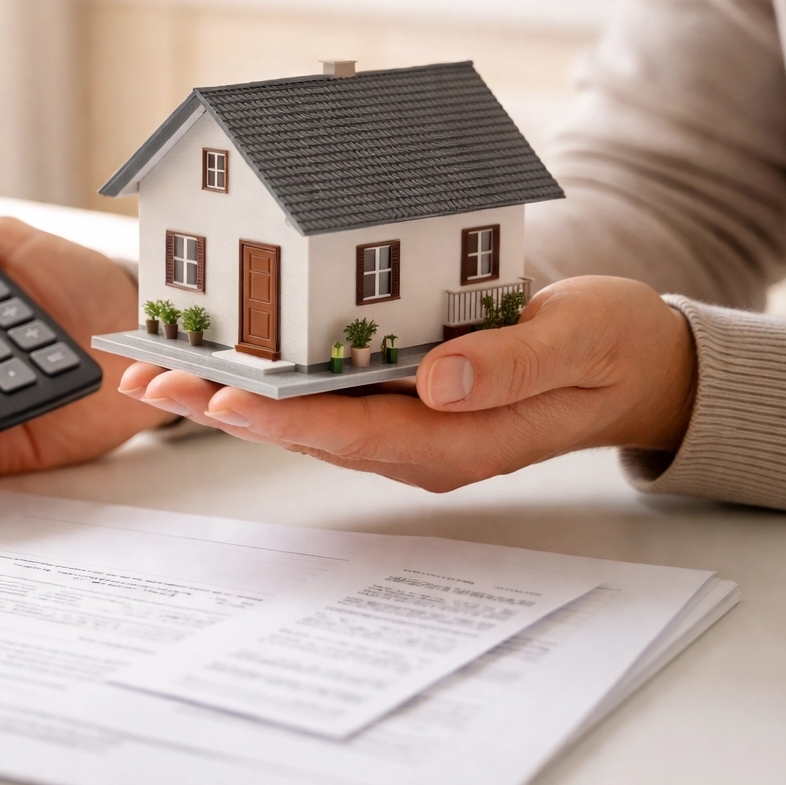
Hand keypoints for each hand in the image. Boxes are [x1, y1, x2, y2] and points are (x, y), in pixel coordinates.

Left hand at [117, 276, 696, 491]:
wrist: (637, 363)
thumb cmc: (612, 349)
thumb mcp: (578, 342)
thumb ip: (509, 365)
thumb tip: (433, 380)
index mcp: (460, 441)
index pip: (354, 434)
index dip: (281, 417)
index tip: (220, 401)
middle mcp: (422, 442)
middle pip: (309, 430)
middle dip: (225, 407)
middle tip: (148, 382)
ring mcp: (411, 423)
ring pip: (308, 413)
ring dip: (234, 392)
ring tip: (160, 370)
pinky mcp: (407, 397)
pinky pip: (330, 390)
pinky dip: (275, 373)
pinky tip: (232, 353)